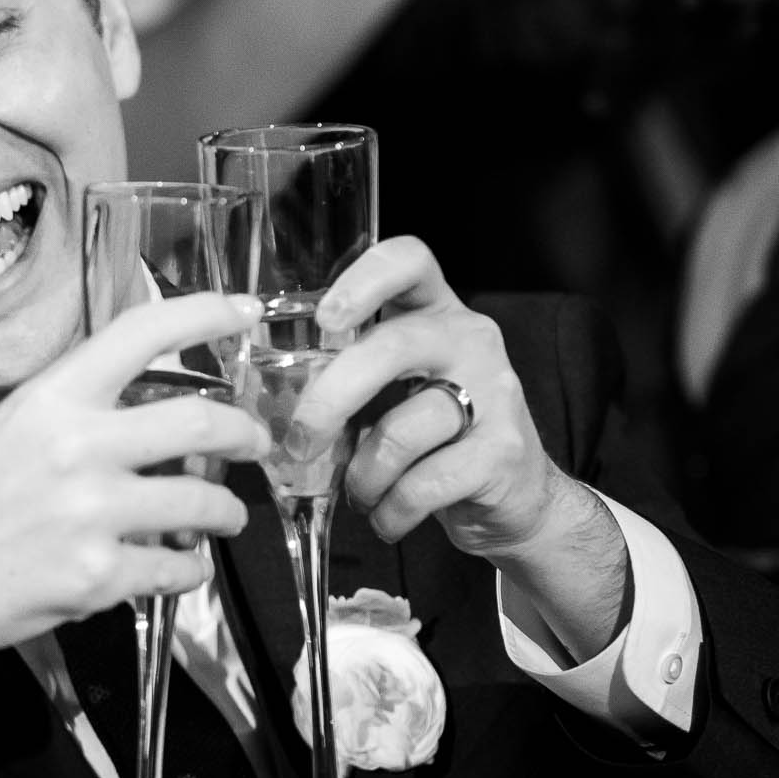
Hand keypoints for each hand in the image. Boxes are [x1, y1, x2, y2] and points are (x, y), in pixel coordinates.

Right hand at [0, 291, 269, 659]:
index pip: (141, 333)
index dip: (204, 314)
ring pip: (202, 505)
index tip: (244, 311)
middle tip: (254, 442)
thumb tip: (111, 429)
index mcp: (47, 401)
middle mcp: (79, 449)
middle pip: (200, 423)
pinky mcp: (99, 578)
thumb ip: (55, 426)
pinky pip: (175, 570)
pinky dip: (188, 570)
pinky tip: (181, 569)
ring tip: (225, 519)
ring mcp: (93, 516)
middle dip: (244, 433)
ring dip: (225, 513)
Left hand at [287, 237, 569, 558]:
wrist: (514, 499)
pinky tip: (387, 517)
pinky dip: (391, 510)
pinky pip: (423, 484)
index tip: (324, 317)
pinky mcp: (503, 451)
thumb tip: (264, 399)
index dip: (364, 278)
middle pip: (391, 347)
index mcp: (435, 313)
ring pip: (401, 430)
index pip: (409, 260)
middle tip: (300, 441)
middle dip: (330, 400)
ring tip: (360, 494)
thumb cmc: (432, 440)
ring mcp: (495, 393)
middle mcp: (470, 340)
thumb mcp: (391, 391)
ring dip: (362, 476)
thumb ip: (344, 376)